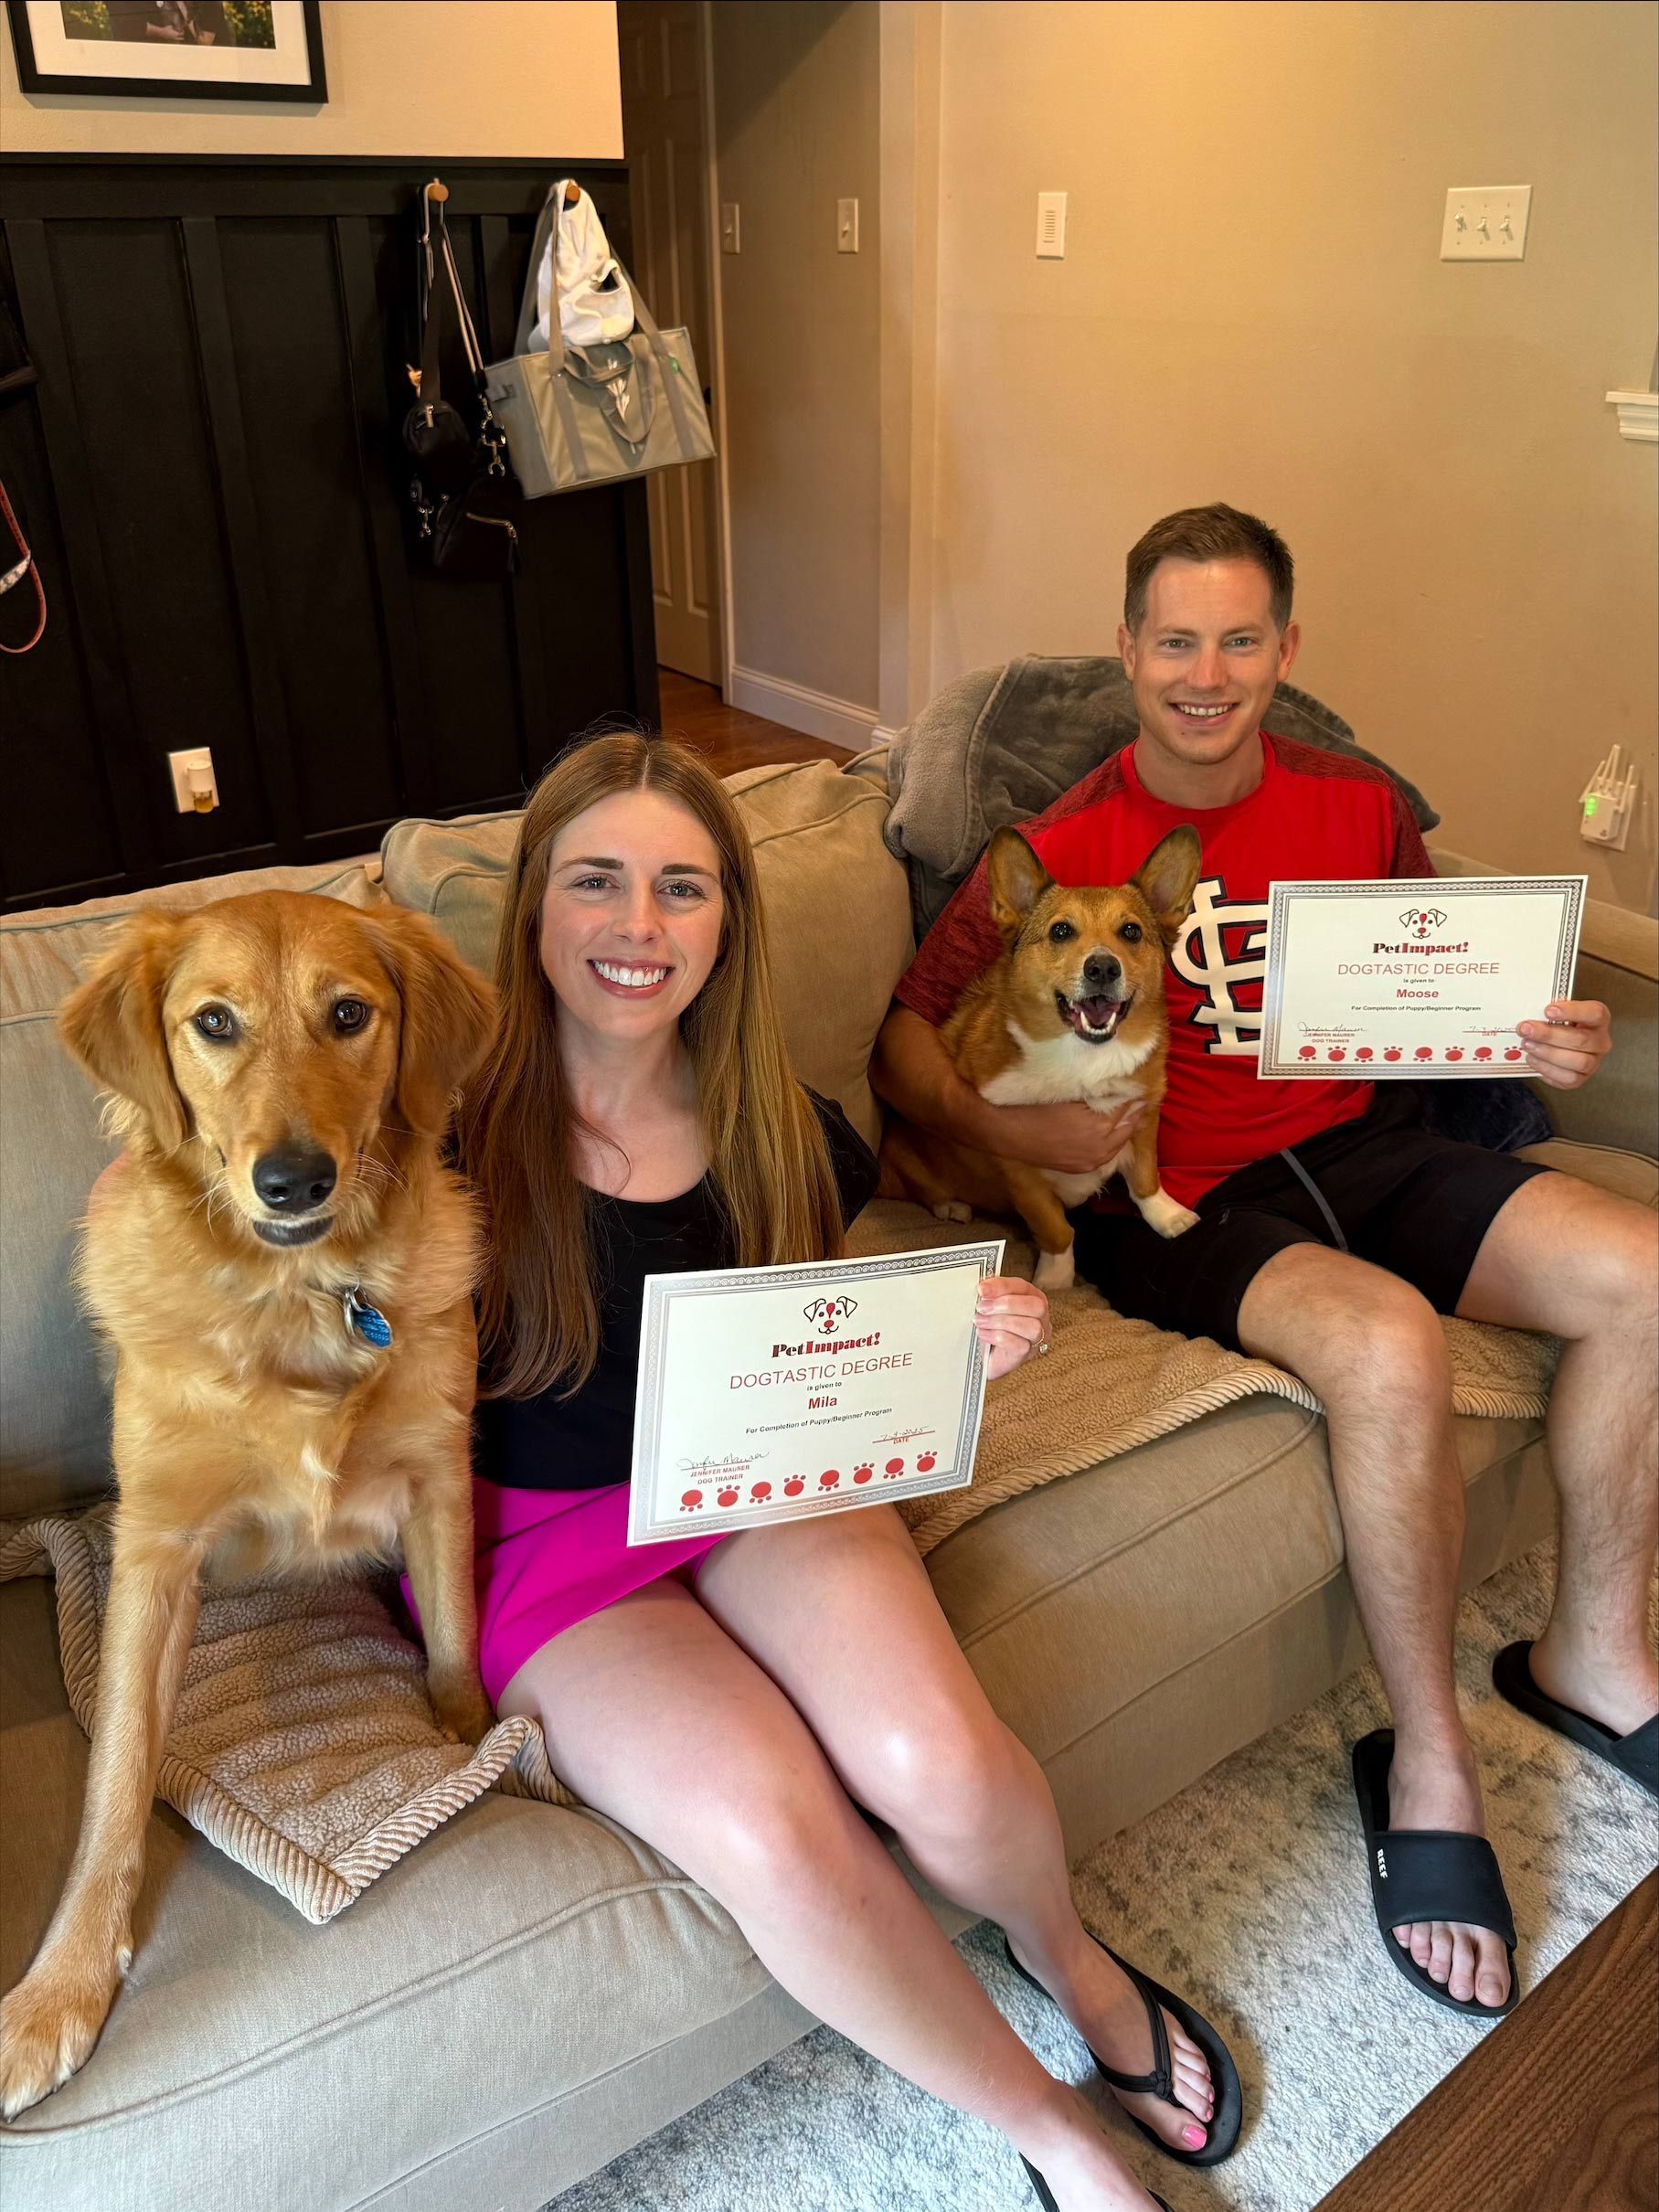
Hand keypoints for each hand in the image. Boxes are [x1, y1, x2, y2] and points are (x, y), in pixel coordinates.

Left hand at [974, 1276, 1051, 1382]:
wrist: (982, 1355)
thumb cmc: (990, 1326)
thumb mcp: (989, 1306)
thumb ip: (990, 1295)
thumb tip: (983, 1289)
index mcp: (1031, 1297)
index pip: (1023, 1286)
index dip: (1002, 1286)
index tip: (982, 1289)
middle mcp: (1040, 1317)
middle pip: (1036, 1306)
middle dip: (1006, 1304)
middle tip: (981, 1307)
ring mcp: (1036, 1337)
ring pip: (1032, 1326)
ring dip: (1001, 1322)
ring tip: (980, 1321)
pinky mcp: (1027, 1353)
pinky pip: (1020, 1345)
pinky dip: (998, 1337)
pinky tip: (983, 1334)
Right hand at [975, 1095, 1142, 1174]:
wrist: (1012, 1135)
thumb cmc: (1037, 1110)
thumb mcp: (1070, 1098)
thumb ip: (1095, 1097)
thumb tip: (1113, 1090)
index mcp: (1099, 1124)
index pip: (1125, 1107)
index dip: (1131, 1096)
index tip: (1137, 1088)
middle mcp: (1101, 1146)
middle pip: (1127, 1127)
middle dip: (1134, 1113)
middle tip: (1140, 1100)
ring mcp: (1092, 1160)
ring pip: (1119, 1144)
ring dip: (1126, 1130)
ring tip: (1131, 1117)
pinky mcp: (1083, 1168)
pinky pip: (1106, 1156)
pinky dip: (1113, 1144)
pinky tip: (1113, 1136)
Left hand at [1515, 999, 1611, 1089]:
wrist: (1558, 1046)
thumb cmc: (1558, 1026)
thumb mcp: (1557, 1014)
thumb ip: (1548, 1013)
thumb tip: (1530, 1017)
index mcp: (1598, 1020)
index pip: (1595, 1013)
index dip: (1572, 1011)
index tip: (1548, 1010)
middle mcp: (1600, 1041)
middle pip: (1581, 1039)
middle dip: (1549, 1035)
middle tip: (1526, 1029)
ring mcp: (1593, 1062)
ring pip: (1579, 1061)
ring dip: (1548, 1053)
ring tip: (1528, 1045)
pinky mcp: (1581, 1079)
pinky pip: (1569, 1078)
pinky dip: (1548, 1069)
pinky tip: (1533, 1059)